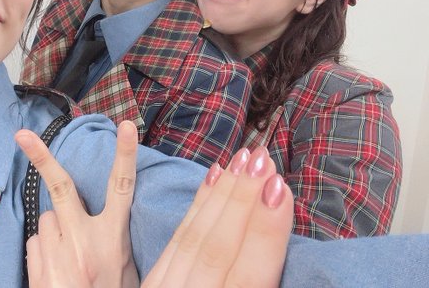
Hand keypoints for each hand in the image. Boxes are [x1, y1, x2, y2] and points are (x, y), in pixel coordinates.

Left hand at [15, 121, 139, 287]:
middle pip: (63, 187)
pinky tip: (56, 267)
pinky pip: (36, 240)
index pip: (122, 187)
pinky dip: (44, 247)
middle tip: (22, 135)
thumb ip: (115, 242)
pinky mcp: (36, 264)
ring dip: (55, 228)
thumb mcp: (126, 272)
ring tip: (68, 256)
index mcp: (111, 240)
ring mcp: (55, 251)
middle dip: (42, 157)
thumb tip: (108, 220)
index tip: (125, 125)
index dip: (125, 154)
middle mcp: (81, 240)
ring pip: (48, 219)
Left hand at [143, 148, 293, 287]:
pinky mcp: (153, 283)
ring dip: (220, 194)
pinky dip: (196, 207)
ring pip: (194, 238)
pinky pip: (175, 240)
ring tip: (243, 157)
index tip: (279, 188)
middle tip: (262, 157)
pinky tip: (212, 175)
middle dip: (242, 200)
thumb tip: (273, 229)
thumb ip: (255, 280)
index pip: (249, 277)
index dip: (266, 234)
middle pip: (218, 249)